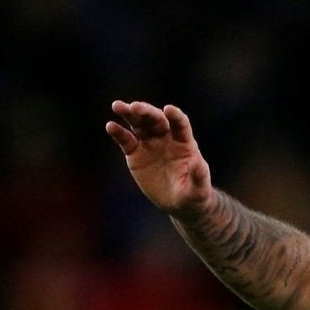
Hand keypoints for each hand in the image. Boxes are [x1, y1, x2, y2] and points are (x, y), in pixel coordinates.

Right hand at [106, 101, 214, 216]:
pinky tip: (110, 126)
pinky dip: (118, 132)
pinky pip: (126, 140)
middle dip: (146, 111)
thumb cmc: (193, 194)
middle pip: (156, 119)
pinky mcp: (135, 153)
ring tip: (117, 106)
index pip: (180, 124)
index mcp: (184, 142)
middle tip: (134, 107)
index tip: (169, 110)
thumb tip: (197, 163)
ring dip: (128, 114)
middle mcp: (166, 138)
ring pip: (138, 124)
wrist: (178, 203)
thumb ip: (199, 176)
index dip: (175, 116)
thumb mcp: (199, 189)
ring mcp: (149, 143)